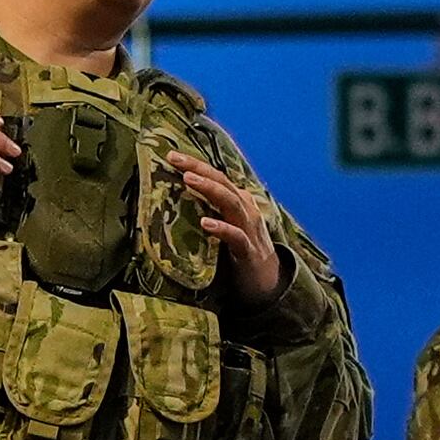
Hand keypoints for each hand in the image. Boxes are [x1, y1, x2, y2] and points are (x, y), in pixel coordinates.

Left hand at [168, 154, 284, 304]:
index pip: (216, 177)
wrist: (268, 284)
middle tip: (174, 157)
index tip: (171, 155)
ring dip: (210, 189)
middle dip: (198, 168)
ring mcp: (249, 230)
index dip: (196, 164)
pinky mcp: (248, 253)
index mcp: (239, 203)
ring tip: (188, 179)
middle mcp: (245, 211)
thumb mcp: (225, 226)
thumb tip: (173, 201)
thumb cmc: (240, 253)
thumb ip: (208, 212)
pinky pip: (236, 237)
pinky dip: (222, 228)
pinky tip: (206, 223)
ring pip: (231, 203)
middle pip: (222, 183)